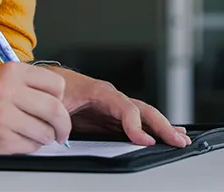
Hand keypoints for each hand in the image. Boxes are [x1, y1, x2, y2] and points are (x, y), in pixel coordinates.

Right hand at [0, 62, 70, 154]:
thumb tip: (62, 103)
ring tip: (31, 134)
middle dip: (63, 125)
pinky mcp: (0, 139)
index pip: (56, 85)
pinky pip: (31, 146)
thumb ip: (30, 86)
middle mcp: (8, 91)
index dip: (60, 99)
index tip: (58, 106)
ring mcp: (4, 116)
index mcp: (12, 72)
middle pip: (56, 110)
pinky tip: (17, 140)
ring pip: (45, 131)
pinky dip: (30, 147)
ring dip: (44, 138)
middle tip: (61, 132)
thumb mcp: (1, 80)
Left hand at [46, 67, 190, 146]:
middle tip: (178, 140)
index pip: (125, 107)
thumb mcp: (55, 103)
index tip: (144, 141)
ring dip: (162, 128)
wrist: (44, 82)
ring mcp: (113, 107)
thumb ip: (63, 119)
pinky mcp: (110, 116)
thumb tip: (65, 136)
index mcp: (100, 92)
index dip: (136, 125)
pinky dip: (150, 129)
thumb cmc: (50, 90)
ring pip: (143, 116)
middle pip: (143, 111)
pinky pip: (134, 122)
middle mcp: (111, 98)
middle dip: (162, 126)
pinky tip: (161, 136)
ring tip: (180, 137)